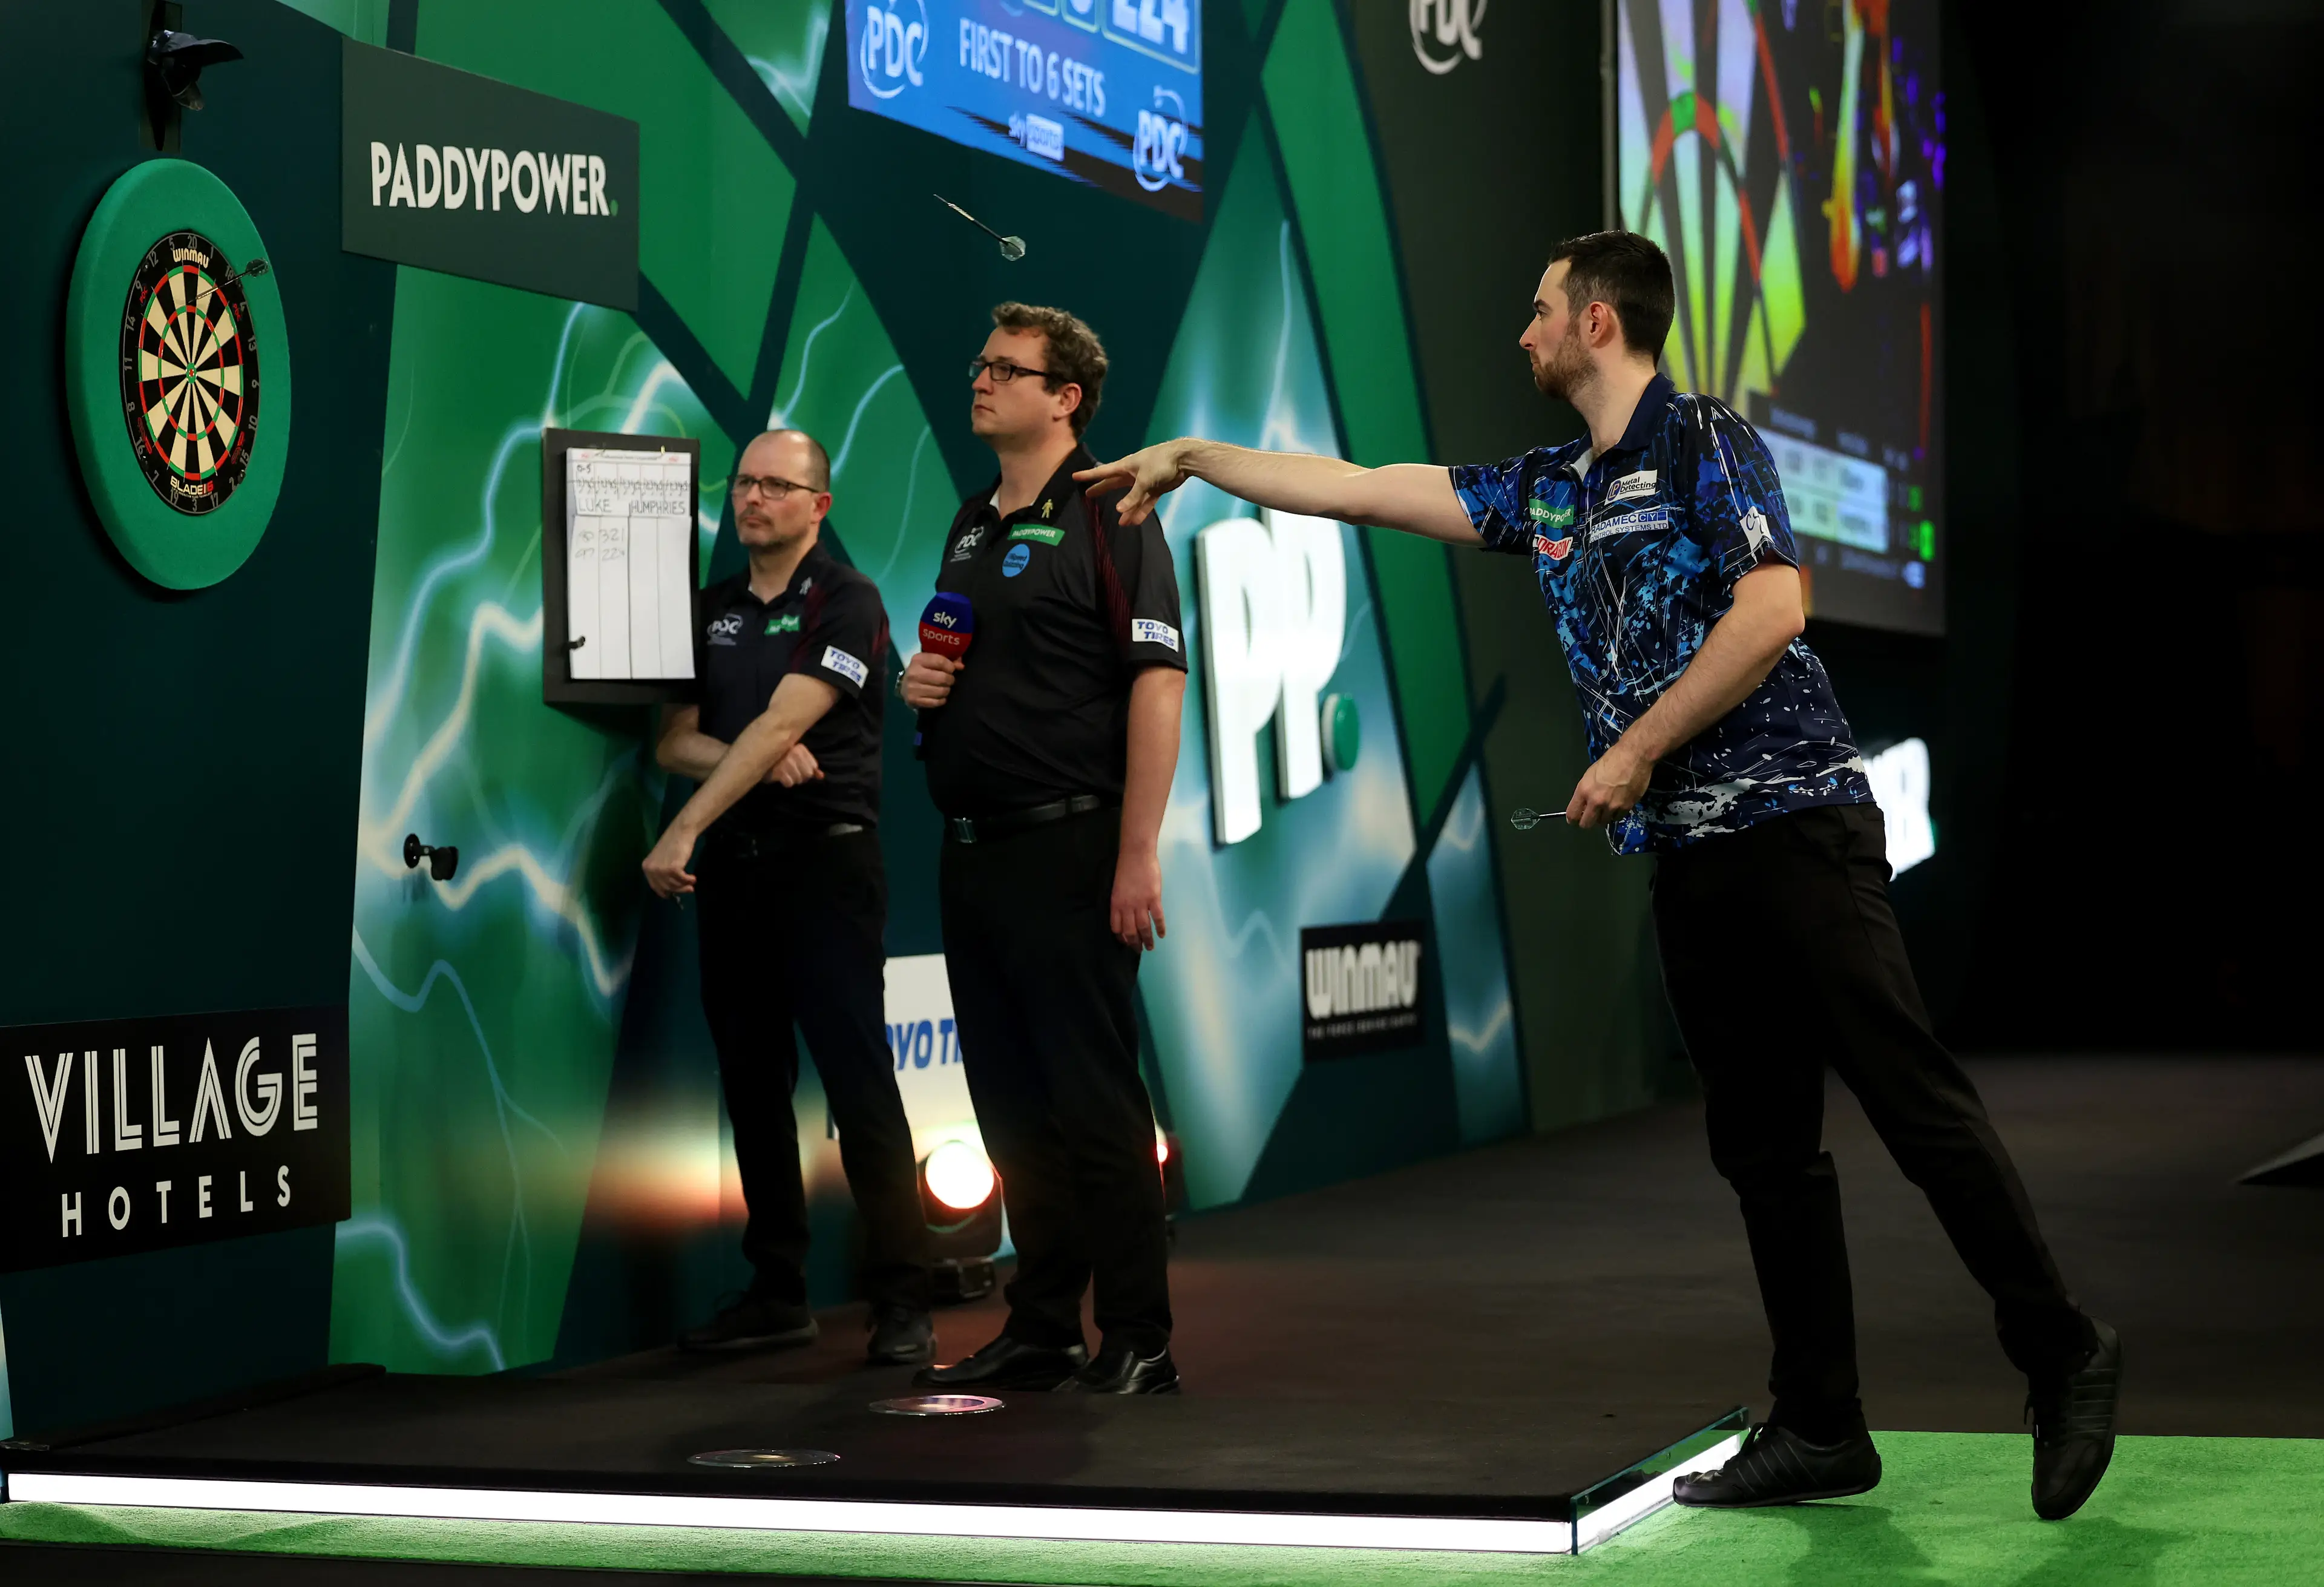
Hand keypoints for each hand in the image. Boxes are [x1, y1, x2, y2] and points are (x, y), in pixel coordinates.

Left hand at [641, 825, 699, 897]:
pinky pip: (682, 880)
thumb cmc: (672, 844)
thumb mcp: (662, 859)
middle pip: (665, 887)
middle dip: (678, 890)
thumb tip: (669, 889)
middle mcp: (651, 870)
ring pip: (674, 885)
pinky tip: (693, 878)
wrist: (680, 832)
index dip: (663, 892)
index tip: (671, 895)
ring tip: (692, 883)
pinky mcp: (673, 868)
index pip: (654, 886)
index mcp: (646, 867)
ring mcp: (661, 870)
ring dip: (685, 886)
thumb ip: (661, 872)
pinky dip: (688, 880)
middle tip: (689, 889)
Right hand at [766, 742, 821, 786]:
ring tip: (786, 773)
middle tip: (793, 773)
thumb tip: (821, 776)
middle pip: (807, 775)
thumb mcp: (798, 758)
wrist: (761, 755)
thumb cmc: (782, 757)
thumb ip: (811, 766)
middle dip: (801, 776)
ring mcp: (787, 763)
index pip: (813, 767)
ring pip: (799, 780)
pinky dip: (786, 782)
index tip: (799, 768)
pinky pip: (789, 783)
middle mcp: (795, 754)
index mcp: (801, 749)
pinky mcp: (779, 771)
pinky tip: (781, 777)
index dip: (807, 770)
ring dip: (793, 779)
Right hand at [900, 650, 959, 709]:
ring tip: (944, 688)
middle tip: (949, 681)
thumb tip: (961, 666)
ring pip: (941, 691)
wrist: (905, 686)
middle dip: (950, 680)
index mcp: (918, 659)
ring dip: (946, 690)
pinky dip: (941, 700)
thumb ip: (948, 660)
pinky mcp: (913, 700)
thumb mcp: (931, 661)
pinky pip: (936, 702)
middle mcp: (914, 673)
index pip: (940, 662)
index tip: (952, 669)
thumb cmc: (922, 671)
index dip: (951, 666)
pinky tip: (940, 697)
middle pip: (942, 678)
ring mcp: (912, 688)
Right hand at [1074, 439, 1191, 526]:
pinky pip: (1145, 502)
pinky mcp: (1155, 489)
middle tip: (1088, 495)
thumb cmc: (1160, 463)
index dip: (1089, 475)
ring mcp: (1144, 482)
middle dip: (1102, 489)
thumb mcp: (1144, 480)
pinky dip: (1141, 511)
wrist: (1183, 460)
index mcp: (1126, 466)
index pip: (1103, 471)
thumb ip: (1132, 496)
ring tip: (1120, 523)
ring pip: (1131, 497)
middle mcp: (1132, 474)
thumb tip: (1118, 510)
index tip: (1075, 476)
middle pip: (1114, 484)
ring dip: (1126, 509)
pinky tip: (1135, 521)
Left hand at [1110, 846, 1166, 949]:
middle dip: (1134, 943)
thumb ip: (1121, 901)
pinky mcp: (1154, 898)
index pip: (1116, 927)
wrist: (1136, 854)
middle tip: (1138, 951)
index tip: (1126, 942)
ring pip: (1144, 927)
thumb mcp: (1117, 887)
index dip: (1121, 937)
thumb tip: (1126, 914)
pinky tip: (1162, 934)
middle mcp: (1127, 906)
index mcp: (1116, 903)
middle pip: (1130, 931)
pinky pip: (1158, 917)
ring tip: (1150, 948)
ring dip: (1147, 940)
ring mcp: (1141, 903)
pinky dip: (1160, 928)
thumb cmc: (1126, 868)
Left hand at [1566, 745, 1652, 829]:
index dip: (1573, 819)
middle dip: (1587, 822)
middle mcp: (1596, 801)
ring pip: (1603, 822)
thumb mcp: (1591, 774)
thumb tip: (1584, 804)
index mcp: (1584, 790)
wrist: (1633, 756)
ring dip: (1603, 817)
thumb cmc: (1612, 759)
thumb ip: (1586, 792)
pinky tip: (1618, 804)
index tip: (1574, 820)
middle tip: (1591, 816)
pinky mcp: (1626, 807)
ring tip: (1607, 806)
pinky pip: (1618, 817)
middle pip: (1586, 824)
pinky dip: (1617, 814)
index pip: (1573, 814)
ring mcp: (1612, 806)